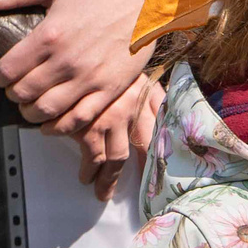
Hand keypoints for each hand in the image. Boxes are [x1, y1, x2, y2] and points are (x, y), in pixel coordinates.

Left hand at [0, 0, 153, 129]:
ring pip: (46, 110)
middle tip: (17, 88)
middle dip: (13, 94)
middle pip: (23, 93)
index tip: (2, 74)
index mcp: (50, 35)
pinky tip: (52, 122)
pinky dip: (59, 127)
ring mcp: (90, 78)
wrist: (147, 0)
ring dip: (31, 113)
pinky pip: (78, 119)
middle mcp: (67, 60)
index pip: (7, 70)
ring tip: (31, 105)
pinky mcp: (109, 89)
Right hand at [78, 76, 161, 202]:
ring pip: (115, 158)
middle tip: (136, 193)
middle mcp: (133, 108)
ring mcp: (111, 117)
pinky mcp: (88, 123)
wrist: (80, 54)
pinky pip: (91, 155)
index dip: (161, 155)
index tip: (161, 176)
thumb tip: (168, 121)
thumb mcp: (136, 77)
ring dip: (106, 178)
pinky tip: (84, 175)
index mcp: (147, 95)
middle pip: (142, 149)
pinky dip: (87, 168)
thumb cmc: (107, 67)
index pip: (161, 130)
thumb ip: (153, 98)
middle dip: (140, 173)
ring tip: (100, 190)